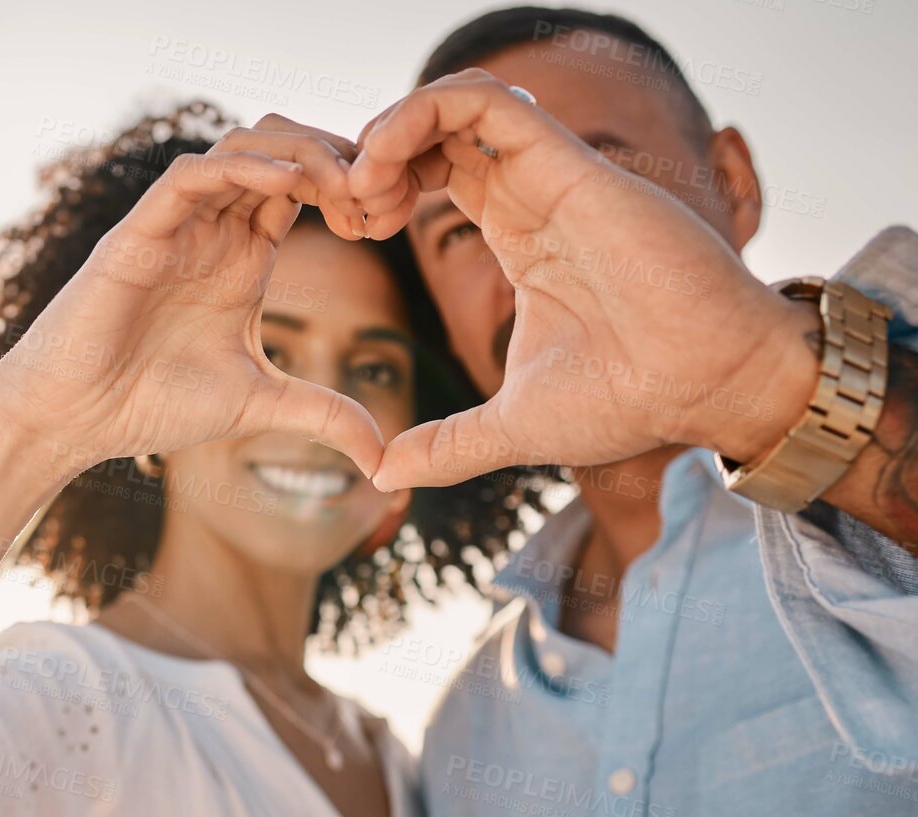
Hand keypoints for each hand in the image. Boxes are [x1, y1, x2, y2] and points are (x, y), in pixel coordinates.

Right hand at [0, 142, 384, 480]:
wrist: (75, 420)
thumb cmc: (149, 405)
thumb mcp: (258, 406)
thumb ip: (322, 416)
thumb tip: (384, 460)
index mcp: (242, 259)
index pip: (304, 189)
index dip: (351, 189)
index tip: (388, 220)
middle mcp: (212, 232)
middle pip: (281, 150)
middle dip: (337, 157)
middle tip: (377, 191)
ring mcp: (177, 226)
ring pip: (241, 147)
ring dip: (299, 152)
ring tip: (342, 182)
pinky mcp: (140, 232)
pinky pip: (192, 175)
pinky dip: (240, 167)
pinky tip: (287, 181)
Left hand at [339, 70, 815, 489]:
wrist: (708, 389)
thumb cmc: (631, 400)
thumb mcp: (510, 425)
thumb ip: (445, 446)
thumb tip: (382, 476)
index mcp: (518, 238)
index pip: (436, 175)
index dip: (380, 190)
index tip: (354, 233)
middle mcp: (532, 197)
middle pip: (436, 132)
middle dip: (373, 157)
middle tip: (348, 209)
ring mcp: (551, 176)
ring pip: (456, 103)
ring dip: (389, 130)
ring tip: (361, 186)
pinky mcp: (570, 166)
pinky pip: (488, 101)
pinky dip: (422, 112)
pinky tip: (385, 165)